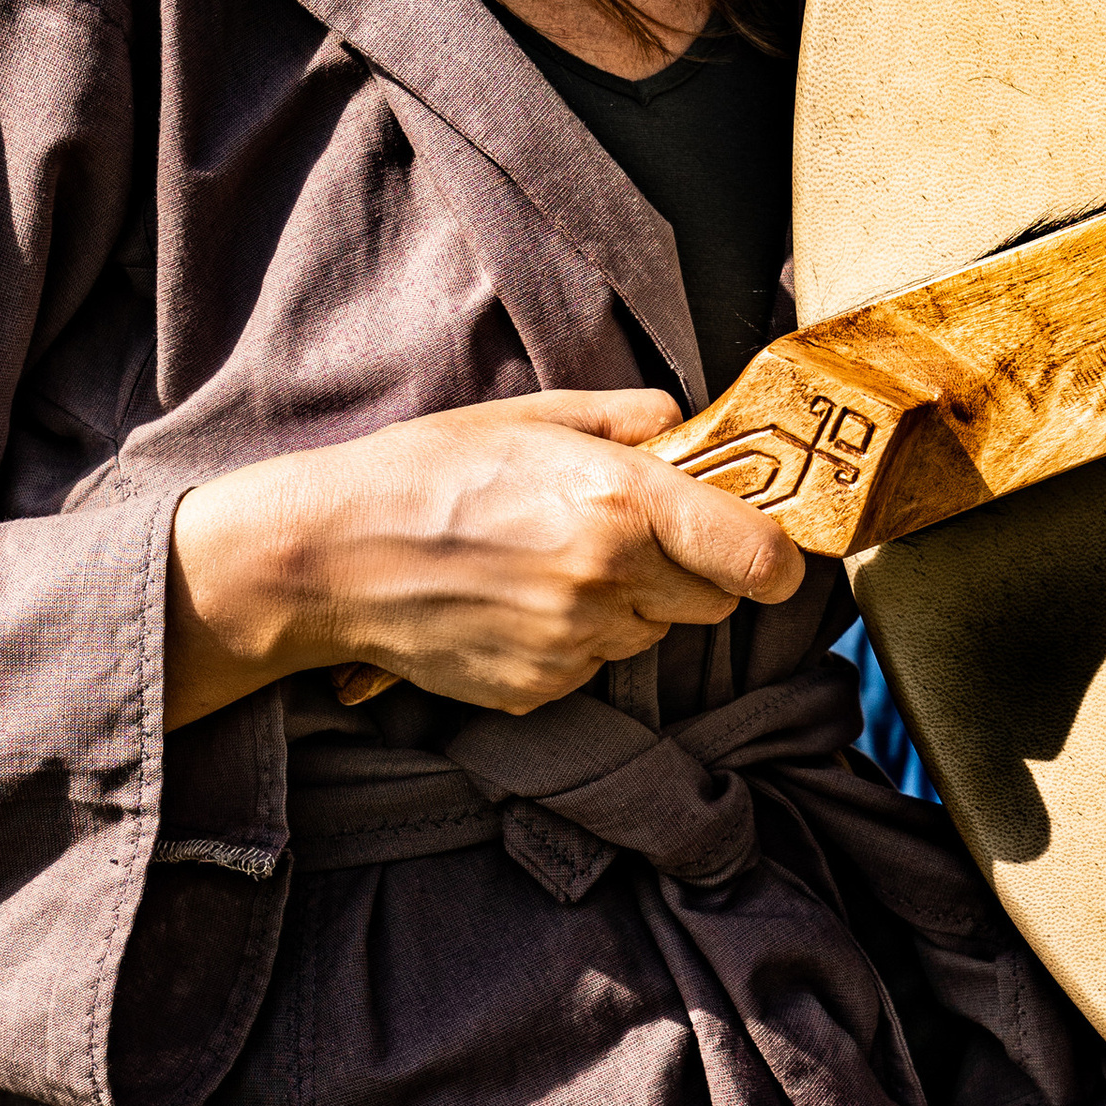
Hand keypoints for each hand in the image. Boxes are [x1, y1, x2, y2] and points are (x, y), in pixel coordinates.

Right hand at [163, 389, 801, 730]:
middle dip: (693, 573)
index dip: (776, 559)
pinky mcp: (541, 689)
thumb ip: (626, 417)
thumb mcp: (530, 416)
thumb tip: (684, 423)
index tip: (765, 551)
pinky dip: (577, 642)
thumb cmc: (426, 472)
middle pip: (714, 603)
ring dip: (631, 607)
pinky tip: (519, 603)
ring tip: (554, 564)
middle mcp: (611, 580)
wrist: (329, 556)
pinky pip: (595, 667)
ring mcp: (576, 644)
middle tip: (633, 538)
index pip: (760, 558)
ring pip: (652, 637)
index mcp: (623, 502)